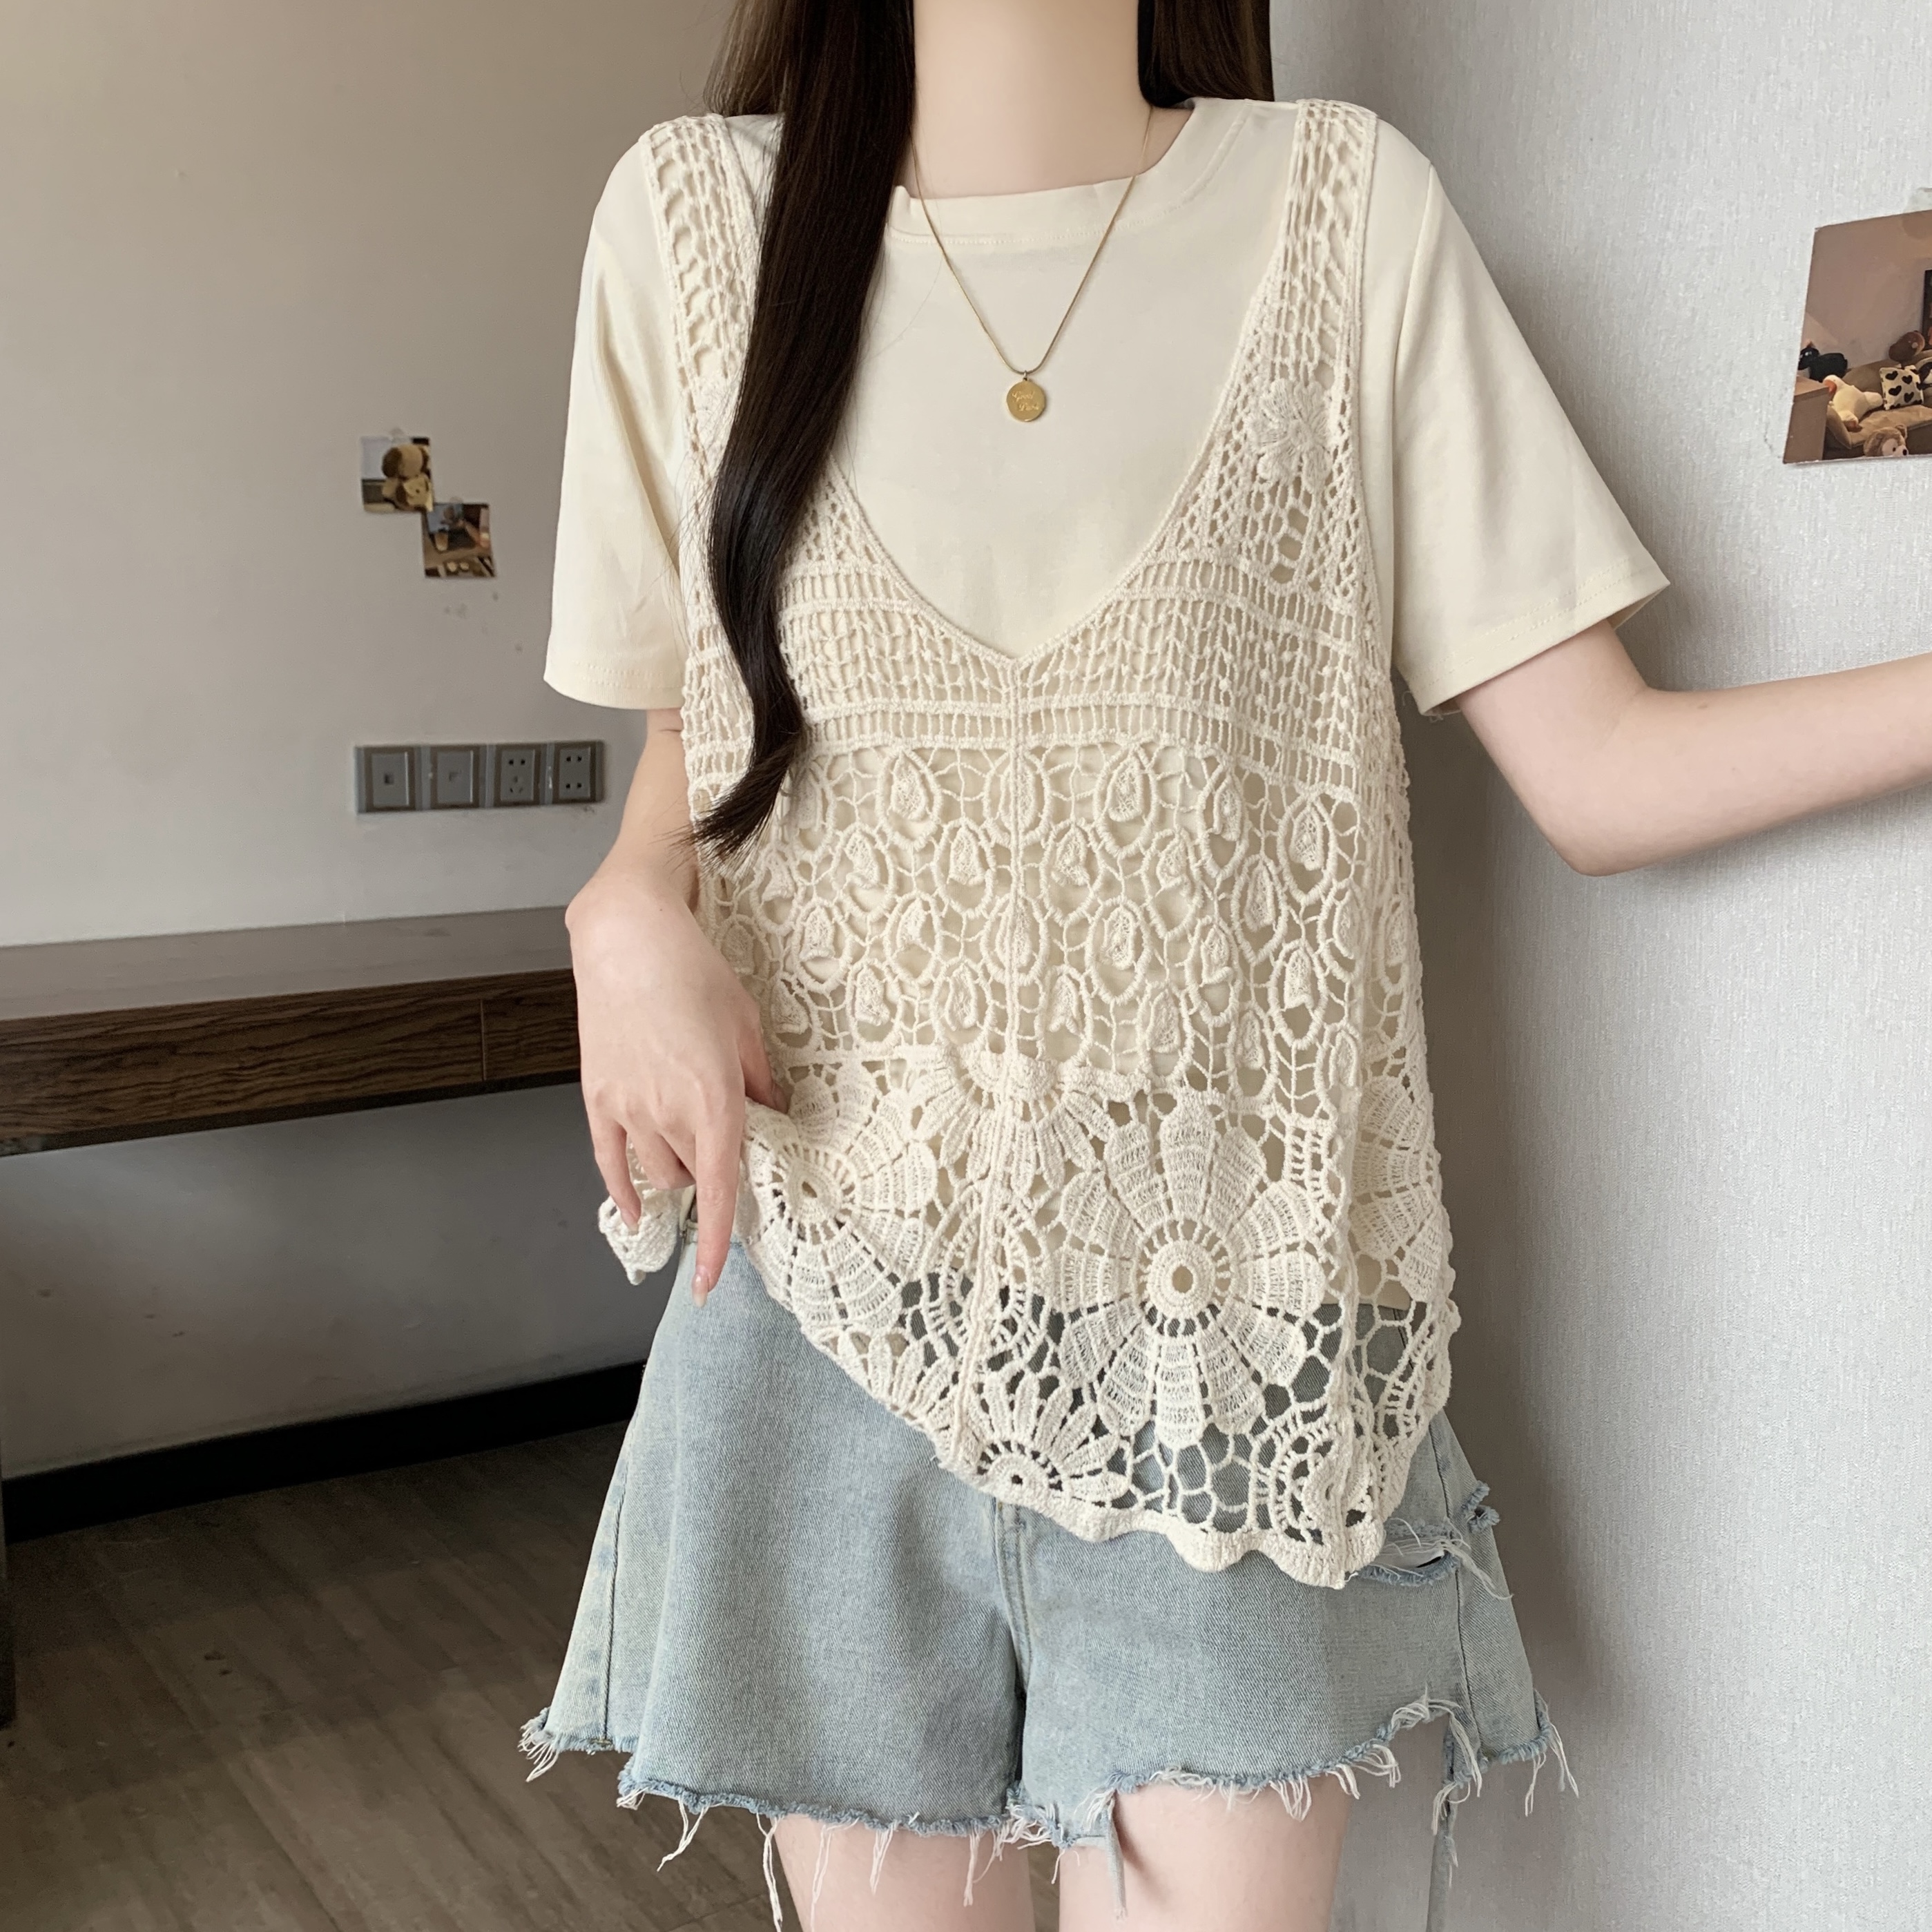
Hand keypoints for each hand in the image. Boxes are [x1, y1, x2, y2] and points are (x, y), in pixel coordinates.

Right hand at [567, 869, 785, 1302]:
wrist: (627, 936)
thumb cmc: (693, 971)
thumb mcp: (746, 1025)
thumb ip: (759, 1081)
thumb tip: (772, 1115)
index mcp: (713, 1098)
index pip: (718, 1189)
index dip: (715, 1243)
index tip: (711, 1280)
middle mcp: (667, 1112)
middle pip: (691, 1179)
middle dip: (711, 1177)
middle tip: (727, 1152)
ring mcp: (626, 1106)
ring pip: (655, 1173)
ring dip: (676, 1174)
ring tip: (690, 1149)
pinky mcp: (597, 1096)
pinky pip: (609, 1161)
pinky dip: (624, 1191)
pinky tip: (636, 1211)